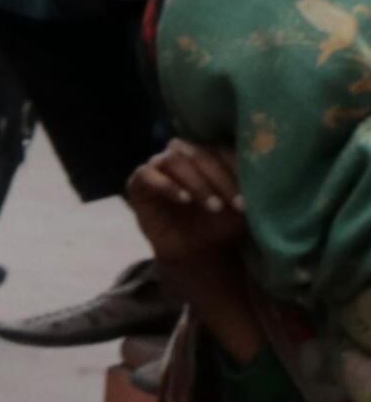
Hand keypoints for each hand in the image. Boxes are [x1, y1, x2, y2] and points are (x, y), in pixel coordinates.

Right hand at [125, 140, 250, 271]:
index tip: (249, 197)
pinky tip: (183, 199)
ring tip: (213, 206)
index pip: (222, 150)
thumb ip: (248, 183)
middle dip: (220, 179)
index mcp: (208, 153)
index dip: (236, 170)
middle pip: (200, 153)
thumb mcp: (240, 204)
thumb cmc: (219, 224)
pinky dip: (166, 185)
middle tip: (234, 204)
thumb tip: (263, 170)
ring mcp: (158, 166)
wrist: (194, 250)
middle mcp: (183, 154)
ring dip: (198, 183)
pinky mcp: (138, 182)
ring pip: (175, 160)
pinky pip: (147, 174)